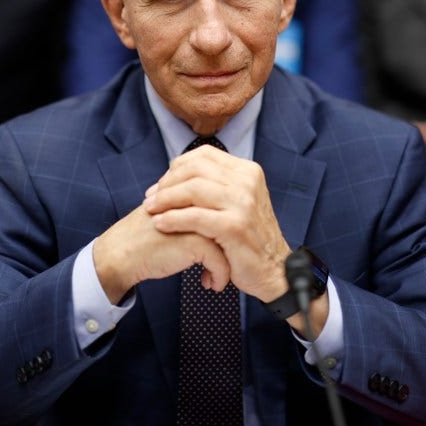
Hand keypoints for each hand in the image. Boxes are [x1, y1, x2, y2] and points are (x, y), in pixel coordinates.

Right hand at [93, 202, 230, 304]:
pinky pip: (221, 261)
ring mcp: (198, 220)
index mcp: (192, 193)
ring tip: (216, 277)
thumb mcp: (171, 216)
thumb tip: (219, 223)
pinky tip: (209, 284)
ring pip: (230, 243)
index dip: (227, 235)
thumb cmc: (144, 238)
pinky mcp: (196, 241)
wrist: (121, 253)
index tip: (226, 252)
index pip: (226, 210)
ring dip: (227, 264)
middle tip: (228, 264)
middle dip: (232, 249)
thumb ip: (192, 213)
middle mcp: (198, 203)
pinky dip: (220, 276)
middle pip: (232, 225)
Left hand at [144, 145, 328, 336]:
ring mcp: (243, 203)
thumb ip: (216, 185)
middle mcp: (247, 182)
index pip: (203, 155)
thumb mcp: (238, 202)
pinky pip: (195, 216)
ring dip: (165, 199)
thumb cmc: (249, 238)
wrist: (274, 269)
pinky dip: (172, 219)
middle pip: (195, 169)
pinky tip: (160, 224)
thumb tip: (177, 173)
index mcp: (247, 171)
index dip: (177, 167)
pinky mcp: (235, 226)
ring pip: (193, 189)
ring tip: (150, 211)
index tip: (161, 185)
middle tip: (150, 198)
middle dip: (167, 183)